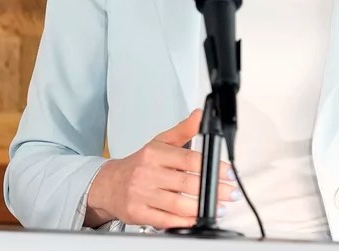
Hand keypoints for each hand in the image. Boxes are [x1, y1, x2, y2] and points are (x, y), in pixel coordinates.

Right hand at [84, 109, 239, 228]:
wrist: (108, 185)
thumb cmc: (139, 164)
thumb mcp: (160, 142)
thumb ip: (183, 130)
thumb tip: (200, 116)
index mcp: (155, 154)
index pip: (189, 159)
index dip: (213, 167)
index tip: (229, 173)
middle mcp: (148, 173)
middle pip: (187, 183)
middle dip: (213, 189)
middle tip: (230, 192)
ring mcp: (142, 194)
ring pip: (178, 204)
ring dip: (202, 208)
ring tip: (220, 207)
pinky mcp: (138, 213)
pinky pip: (165, 220)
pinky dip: (184, 221)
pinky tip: (196, 219)